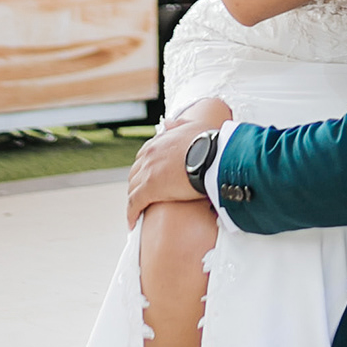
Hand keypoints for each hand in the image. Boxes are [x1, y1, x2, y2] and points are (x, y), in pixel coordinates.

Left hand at [126, 106, 231, 225]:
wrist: (214, 156)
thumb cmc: (210, 143)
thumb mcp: (193, 127)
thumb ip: (178, 125)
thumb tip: (167, 123)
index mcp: (159, 142)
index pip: (144, 157)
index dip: (145, 169)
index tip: (148, 178)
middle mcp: (149, 155)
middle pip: (135, 173)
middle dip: (137, 184)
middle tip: (142, 197)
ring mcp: (148, 171)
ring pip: (133, 189)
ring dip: (134, 200)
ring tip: (137, 211)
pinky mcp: (150, 189)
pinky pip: (134, 203)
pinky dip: (131, 213)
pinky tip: (133, 222)